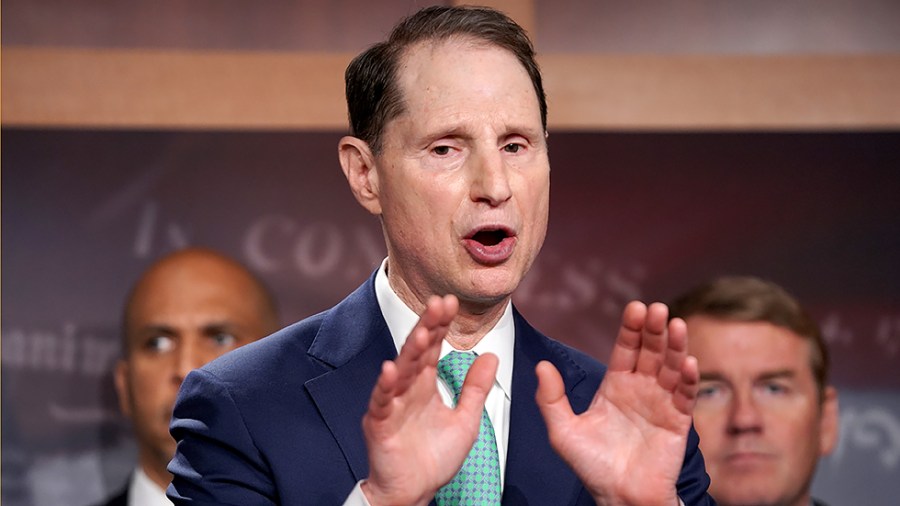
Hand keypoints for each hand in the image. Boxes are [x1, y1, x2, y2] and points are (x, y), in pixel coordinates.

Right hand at [360, 294, 498, 505]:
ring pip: (400, 370)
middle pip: (416, 350)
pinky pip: (381, 401)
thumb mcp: (465, 420)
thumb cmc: (434, 458)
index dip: (441, 324)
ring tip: (424, 328)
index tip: (451, 302)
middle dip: (428, 326)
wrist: (414, 492)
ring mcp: (391, 404)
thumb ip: (475, 389)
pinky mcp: (380, 423)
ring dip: (410, 349)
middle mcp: (407, 388)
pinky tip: (391, 369)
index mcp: (425, 384)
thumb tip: (491, 356)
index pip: (433, 347)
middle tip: (439, 303)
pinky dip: (385, 385)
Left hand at [535, 301, 697, 505]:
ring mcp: (661, 403)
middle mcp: (641, 388)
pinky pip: (685, 395)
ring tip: (675, 325)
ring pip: (671, 367)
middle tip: (658, 309)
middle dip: (654, 330)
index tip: (635, 307)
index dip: (631, 328)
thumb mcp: (563, 431)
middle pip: (650, 351)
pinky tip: (688, 362)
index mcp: (615, 385)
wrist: (618, 496)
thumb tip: (541, 366)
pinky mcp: (677, 422)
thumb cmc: (592, 466)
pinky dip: (689, 378)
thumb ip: (551, 399)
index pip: (625, 348)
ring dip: (675, 346)